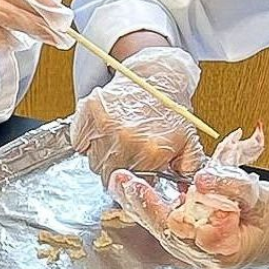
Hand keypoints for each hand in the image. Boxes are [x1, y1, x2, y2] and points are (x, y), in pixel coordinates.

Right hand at [70, 46, 203, 183]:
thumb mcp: (188, 142)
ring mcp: (105, 125)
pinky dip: (87, 141)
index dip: (134, 181)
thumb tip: (184, 191)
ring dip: (102, 157)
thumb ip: (188, 171)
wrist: (156, 77)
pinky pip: (79, 142)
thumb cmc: (169, 110)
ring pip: (93, 162)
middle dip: (117, 170)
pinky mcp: (89, 111)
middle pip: (108, 176)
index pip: (132, 184)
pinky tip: (104, 133)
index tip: (136, 173)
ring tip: (118, 141)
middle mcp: (126, 139)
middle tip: (126, 156)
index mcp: (151, 150)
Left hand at [109, 163, 268, 268]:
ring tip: (127, 186)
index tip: (136, 186)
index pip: (176, 227)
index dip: (154, 206)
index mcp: (220, 250)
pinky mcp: (211, 246)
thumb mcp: (262, 195)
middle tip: (119, 181)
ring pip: (170, 232)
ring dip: (149, 208)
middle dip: (141, 206)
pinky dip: (167, 211)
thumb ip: (231, 185)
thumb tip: (201, 178)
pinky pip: (182, 229)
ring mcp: (209, 255)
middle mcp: (209, 258)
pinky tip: (154, 196)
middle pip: (166, 231)